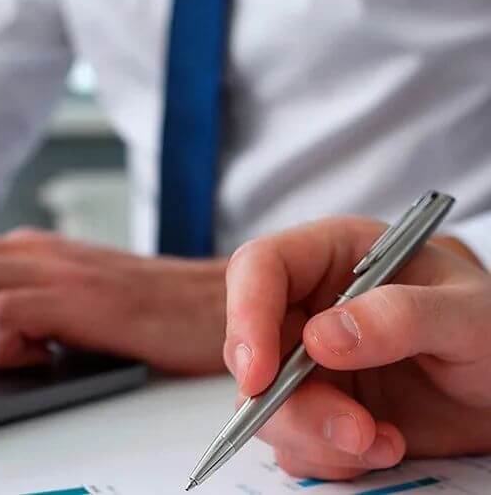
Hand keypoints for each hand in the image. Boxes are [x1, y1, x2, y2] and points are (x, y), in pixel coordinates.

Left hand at [0, 229, 228, 373]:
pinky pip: (3, 313)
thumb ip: (12, 312)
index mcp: (18, 252)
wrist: (218, 305)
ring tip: (13, 355)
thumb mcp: (62, 311)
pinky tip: (45, 357)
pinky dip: (8, 347)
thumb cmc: (144, 314)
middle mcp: (24, 250)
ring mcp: (49, 268)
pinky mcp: (75, 294)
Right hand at [224, 217, 490, 480]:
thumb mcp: (468, 314)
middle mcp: (308, 306)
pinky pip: (292, 441)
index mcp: (333, 256)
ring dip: (314, 435)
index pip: (259, 268)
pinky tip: (382, 446)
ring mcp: (307, 362)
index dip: (246, 316)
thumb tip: (321, 338)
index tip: (259, 374)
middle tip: (351, 429)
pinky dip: (329, 458)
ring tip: (381, 441)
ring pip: (263, 403)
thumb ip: (401, 316)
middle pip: (249, 346)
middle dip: (287, 400)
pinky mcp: (317, 408)